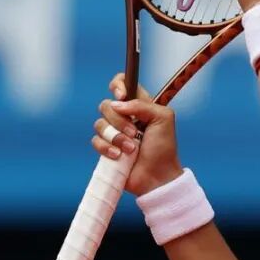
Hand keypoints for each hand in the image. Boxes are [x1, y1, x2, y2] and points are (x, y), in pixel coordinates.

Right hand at [92, 72, 182, 195]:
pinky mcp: (106, 148)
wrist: (157, 177)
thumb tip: (117, 104)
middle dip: (119, 121)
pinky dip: (107, 148)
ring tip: (131, 149)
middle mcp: (124, 116)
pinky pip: (96, 141)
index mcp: (139, 105)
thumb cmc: (164, 148)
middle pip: (106, 105)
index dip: (118, 85)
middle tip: (135, 133)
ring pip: (100, 124)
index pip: (122, 82)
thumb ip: (142, 105)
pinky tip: (119, 156)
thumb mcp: (163, 119)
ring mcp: (114, 133)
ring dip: (116, 137)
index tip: (122, 96)